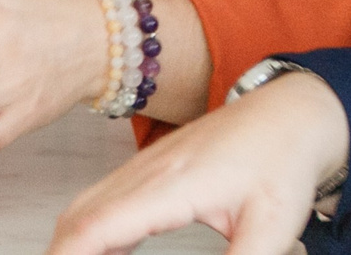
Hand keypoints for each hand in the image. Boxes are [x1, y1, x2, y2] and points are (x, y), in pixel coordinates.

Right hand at [48, 70, 347, 254]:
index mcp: (171, 185)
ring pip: (86, 206)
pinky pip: (103, 199)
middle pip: (79, 217)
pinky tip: (98, 252)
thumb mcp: (273, 227)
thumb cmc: (283, 159)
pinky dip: (88, 229)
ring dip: (71, 242)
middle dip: (58, 254)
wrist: (292, 111)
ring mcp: (145, 167)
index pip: (98, 226)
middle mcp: (148, 172)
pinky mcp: (151, 169)